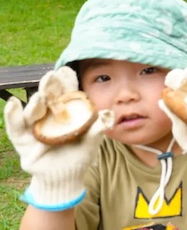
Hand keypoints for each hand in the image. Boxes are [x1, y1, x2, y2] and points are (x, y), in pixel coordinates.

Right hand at [3, 67, 113, 209]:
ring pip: (33, 112)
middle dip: (50, 87)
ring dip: (35, 103)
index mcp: (67, 113)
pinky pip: (15, 128)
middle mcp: (49, 116)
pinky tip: (13, 104)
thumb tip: (109, 115)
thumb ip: (97, 129)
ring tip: (40, 96)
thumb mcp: (91, 143)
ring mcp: (35, 128)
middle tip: (51, 76)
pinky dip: (12, 116)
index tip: (66, 70)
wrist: (65, 179)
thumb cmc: (79, 157)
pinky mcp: (23, 141)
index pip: (66, 94)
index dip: (66, 82)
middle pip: (48, 99)